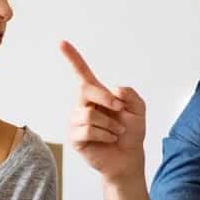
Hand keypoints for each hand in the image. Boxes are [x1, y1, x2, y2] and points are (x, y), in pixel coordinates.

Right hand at [59, 40, 145, 181]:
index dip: (72, 57)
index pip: (81, 73)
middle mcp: (82, 105)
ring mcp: (76, 121)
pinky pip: (88, 131)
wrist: (129, 157)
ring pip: (90, 114)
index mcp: (96, 95)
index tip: (61, 42)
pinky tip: (109, 140)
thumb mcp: (138, 110)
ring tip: (116, 132)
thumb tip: (113, 90)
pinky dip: (105, 136)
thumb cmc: (131, 133)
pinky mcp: (75, 138)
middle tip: (121, 111)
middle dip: (107, 99)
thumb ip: (130, 94)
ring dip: (111, 125)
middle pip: (86, 90)